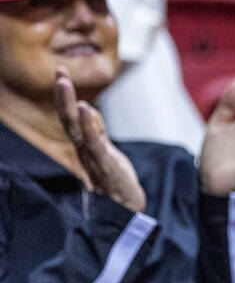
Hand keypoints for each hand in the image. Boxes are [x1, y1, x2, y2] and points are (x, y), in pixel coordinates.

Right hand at [54, 67, 145, 211]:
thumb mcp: (106, 151)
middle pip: (68, 119)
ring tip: (64, 82)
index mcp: (85, 146)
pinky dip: (87, 124)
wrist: (127, 211)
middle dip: (62, 95)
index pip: (71, 118)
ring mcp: (92, 157)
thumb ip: (96, 132)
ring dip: (69, 104)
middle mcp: (84, 150)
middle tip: (59, 71)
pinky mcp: (105, 165)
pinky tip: (83, 107)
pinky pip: (93, 142)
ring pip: (76, 128)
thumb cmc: (115, 181)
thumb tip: (87, 111)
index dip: (65, 97)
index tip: (61, 73)